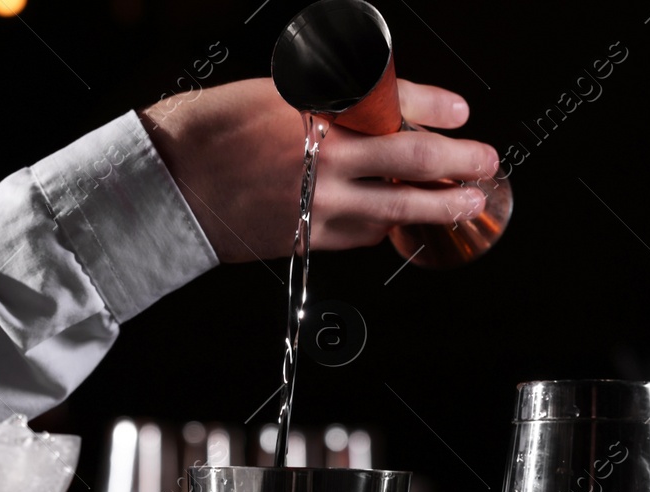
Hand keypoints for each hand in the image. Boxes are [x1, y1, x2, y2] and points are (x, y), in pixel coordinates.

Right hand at [140, 77, 499, 261]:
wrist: (164, 188)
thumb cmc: (207, 132)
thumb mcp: (267, 95)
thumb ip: (323, 105)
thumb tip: (373, 109)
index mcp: (312, 110)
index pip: (390, 102)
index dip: (432, 105)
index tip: (461, 112)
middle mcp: (321, 156)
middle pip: (408, 157)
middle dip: (457, 160)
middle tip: (486, 160)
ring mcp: (316, 202)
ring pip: (394, 208)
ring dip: (438, 205)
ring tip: (467, 202)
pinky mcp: (306, 238)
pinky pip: (361, 235)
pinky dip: (387, 227)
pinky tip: (401, 223)